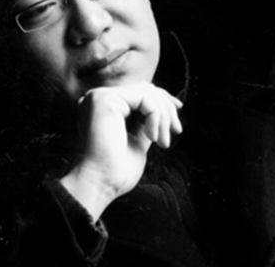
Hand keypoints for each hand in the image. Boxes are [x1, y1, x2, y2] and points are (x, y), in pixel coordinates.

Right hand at [60, 82, 182, 219]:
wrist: (100, 184)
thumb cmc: (114, 171)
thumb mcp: (136, 143)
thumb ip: (143, 125)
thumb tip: (160, 115)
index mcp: (103, 107)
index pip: (139, 93)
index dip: (162, 102)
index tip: (176, 122)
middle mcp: (98, 97)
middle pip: (145, 90)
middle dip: (167, 110)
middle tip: (176, 131)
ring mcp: (100, 96)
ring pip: (147, 93)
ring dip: (163, 116)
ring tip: (163, 141)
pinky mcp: (106, 99)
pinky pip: (144, 98)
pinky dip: (156, 117)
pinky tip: (153, 138)